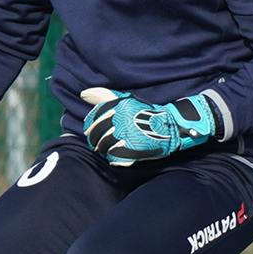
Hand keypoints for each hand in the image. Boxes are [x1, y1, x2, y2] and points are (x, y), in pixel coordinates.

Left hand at [80, 87, 223, 165]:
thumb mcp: (126, 100)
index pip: (93, 119)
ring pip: (104, 147)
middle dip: (95, 141)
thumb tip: (83, 94)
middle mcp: (121, 121)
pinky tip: (116, 156)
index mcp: (118, 108)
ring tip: (107, 150)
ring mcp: (127, 136)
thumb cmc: (145, 112)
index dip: (90, 127)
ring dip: (103, 150)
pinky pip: (114, 158)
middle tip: (98, 143)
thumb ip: (104, 96)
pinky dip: (113, 159)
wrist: (169, 127)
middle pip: (96, 135)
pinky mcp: (132, 150)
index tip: (92, 131)